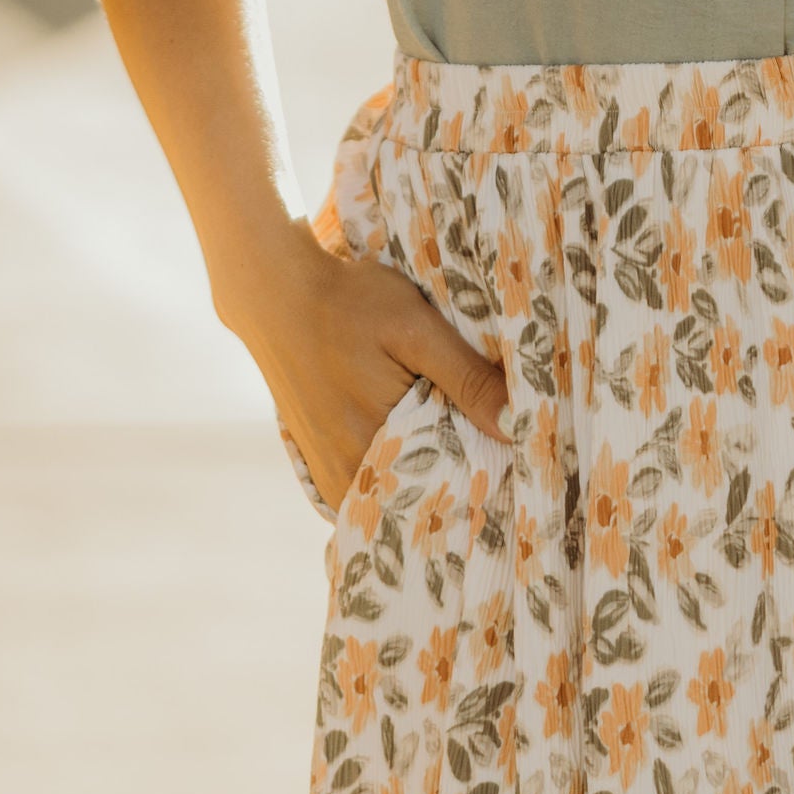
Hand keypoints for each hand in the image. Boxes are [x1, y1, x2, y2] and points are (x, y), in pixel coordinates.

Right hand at [214, 224, 507, 509]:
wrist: (275, 291)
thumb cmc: (348, 304)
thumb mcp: (416, 330)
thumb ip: (467, 379)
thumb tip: (517, 429)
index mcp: (367, 453)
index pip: (439, 499)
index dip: (481, 490)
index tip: (518, 478)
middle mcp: (341, 478)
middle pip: (416, 503)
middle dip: (458, 489)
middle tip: (503, 468)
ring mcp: (326, 472)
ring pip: (392, 494)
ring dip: (427, 479)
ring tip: (472, 455)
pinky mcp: (318, 458)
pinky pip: (369, 482)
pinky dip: (399, 468)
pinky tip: (428, 444)